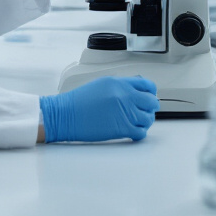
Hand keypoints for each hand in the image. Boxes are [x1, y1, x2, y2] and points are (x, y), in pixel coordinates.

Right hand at [39, 76, 159, 142]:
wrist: (64, 115)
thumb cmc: (78, 102)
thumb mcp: (101, 84)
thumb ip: (120, 86)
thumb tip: (134, 92)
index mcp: (119, 83)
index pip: (147, 85)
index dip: (151, 92)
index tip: (149, 97)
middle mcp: (125, 96)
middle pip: (151, 102)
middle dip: (151, 107)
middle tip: (145, 111)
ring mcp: (124, 112)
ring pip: (148, 118)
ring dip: (145, 121)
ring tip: (137, 122)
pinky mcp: (121, 128)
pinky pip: (141, 132)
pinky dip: (140, 133)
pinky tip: (133, 132)